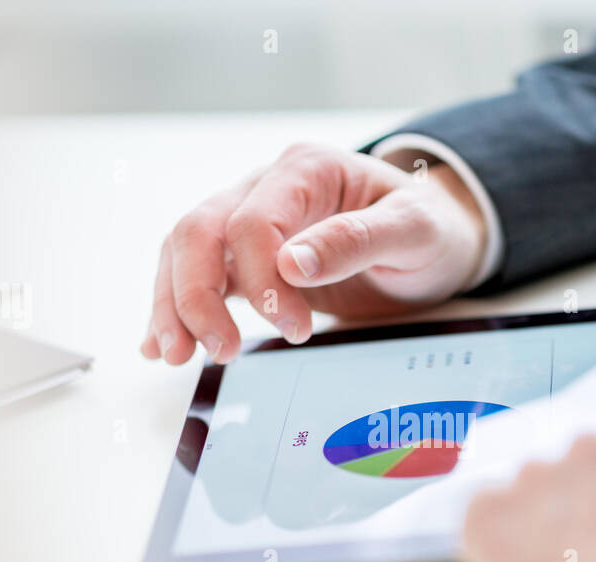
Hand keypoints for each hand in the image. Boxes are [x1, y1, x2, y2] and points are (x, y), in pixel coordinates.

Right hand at [141, 143, 487, 364]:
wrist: (437, 239)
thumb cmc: (430, 229)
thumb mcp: (416, 230)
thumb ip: (357, 240)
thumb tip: (292, 263)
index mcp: (307, 170)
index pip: (253, 220)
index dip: (262, 279)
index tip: (296, 328)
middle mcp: (268, 187)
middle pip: (201, 231)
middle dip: (196, 295)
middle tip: (218, 351)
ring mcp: (250, 220)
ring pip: (185, 253)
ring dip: (173, 305)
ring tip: (175, 357)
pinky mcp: (246, 258)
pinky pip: (197, 276)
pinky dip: (173, 309)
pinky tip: (159, 344)